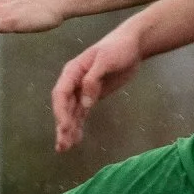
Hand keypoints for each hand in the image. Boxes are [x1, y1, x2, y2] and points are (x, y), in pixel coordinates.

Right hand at [50, 29, 142, 150]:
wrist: (133, 45)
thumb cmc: (118, 48)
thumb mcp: (106, 60)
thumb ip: (93, 79)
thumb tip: (85, 102)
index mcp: (72, 71)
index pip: (61, 93)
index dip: (60, 112)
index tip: (64, 128)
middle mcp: (73, 82)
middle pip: (63, 107)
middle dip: (62, 126)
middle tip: (63, 145)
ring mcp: (82, 90)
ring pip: (71, 113)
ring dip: (67, 130)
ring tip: (64, 149)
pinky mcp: (92, 96)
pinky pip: (82, 113)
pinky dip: (78, 126)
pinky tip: (76, 140)